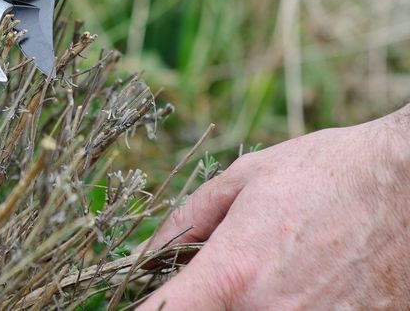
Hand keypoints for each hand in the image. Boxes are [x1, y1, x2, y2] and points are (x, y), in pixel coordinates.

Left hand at [137, 106, 409, 309]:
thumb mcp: (243, 180)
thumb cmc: (326, 173)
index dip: (144, 309)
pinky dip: (286, 309)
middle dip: (199, 302)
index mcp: (234, 274)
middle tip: (212, 275)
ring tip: (269, 271)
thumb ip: (185, 221)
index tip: (143, 299)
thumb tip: (145, 255)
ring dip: (243, 306)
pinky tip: (303, 283)